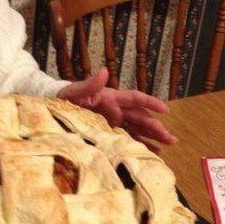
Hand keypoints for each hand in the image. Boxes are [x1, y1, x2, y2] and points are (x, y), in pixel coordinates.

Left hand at [57, 68, 176, 146]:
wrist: (52, 109)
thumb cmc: (63, 97)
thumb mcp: (74, 91)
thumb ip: (89, 84)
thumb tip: (104, 71)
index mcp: (110, 98)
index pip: (135, 99)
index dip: (150, 103)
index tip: (165, 110)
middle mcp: (115, 110)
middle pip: (140, 118)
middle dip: (157, 127)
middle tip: (172, 138)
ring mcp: (112, 123)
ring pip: (137, 130)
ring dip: (153, 137)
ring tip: (168, 145)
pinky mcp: (107, 134)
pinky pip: (126, 140)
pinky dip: (139, 145)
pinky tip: (152, 152)